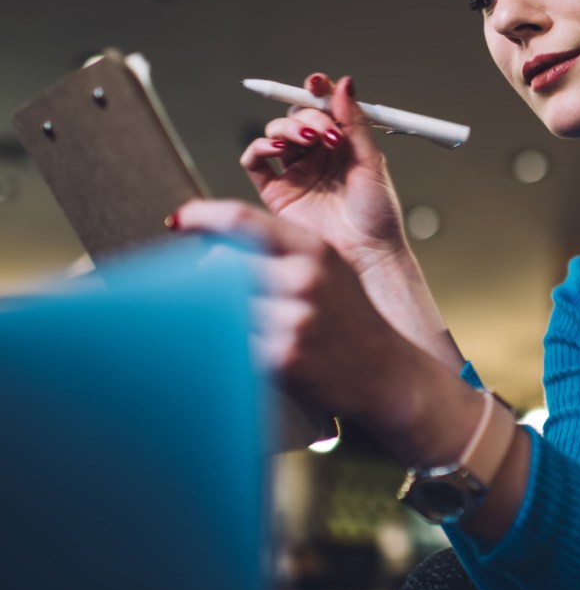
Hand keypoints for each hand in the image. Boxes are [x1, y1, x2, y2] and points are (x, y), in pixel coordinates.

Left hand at [174, 199, 410, 420]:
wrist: (387, 373)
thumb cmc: (351, 321)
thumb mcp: (327, 270)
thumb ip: (279, 254)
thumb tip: (213, 247)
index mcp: (314, 250)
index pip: (242, 220)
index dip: (202, 216)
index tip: (181, 220)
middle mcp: (304, 281)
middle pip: (222, 265)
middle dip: (201, 276)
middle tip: (193, 286)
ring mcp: (294, 320)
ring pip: (221, 307)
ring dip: (211, 314)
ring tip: (222, 322)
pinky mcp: (282, 359)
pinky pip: (232, 344)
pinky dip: (225, 345)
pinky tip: (240, 348)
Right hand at [241, 74, 405, 273]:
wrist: (367, 252)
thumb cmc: (377, 212)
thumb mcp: (371, 162)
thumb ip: (355, 123)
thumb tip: (344, 83)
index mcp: (341, 143)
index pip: (322, 107)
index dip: (316, 90)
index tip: (316, 82)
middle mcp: (316, 153)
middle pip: (297, 115)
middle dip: (306, 113)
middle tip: (323, 129)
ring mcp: (294, 171)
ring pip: (276, 133)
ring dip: (287, 127)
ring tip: (306, 138)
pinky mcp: (276, 191)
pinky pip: (256, 161)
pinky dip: (260, 147)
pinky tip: (277, 148)